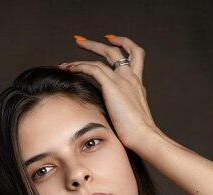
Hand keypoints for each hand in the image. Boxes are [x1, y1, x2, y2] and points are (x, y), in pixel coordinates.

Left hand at [59, 34, 157, 150]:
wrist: (143, 136)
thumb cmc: (138, 134)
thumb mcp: (131, 117)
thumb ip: (122, 109)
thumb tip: (108, 115)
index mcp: (138, 84)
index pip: (135, 56)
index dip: (124, 45)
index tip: (112, 42)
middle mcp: (131, 77)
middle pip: (118, 50)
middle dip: (100, 43)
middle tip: (83, 41)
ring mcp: (122, 80)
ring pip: (103, 55)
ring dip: (86, 50)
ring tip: (71, 53)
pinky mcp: (112, 85)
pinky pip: (92, 68)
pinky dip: (79, 65)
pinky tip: (69, 68)